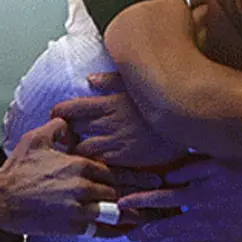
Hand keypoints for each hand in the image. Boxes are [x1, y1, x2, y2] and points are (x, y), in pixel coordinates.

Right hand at [0, 118, 116, 234]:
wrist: (0, 199)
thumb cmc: (16, 172)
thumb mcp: (36, 139)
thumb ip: (57, 127)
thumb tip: (67, 123)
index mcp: (78, 165)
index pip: (108, 171)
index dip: (107, 176)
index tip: (103, 181)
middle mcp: (83, 186)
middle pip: (112, 191)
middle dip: (110, 193)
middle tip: (107, 197)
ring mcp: (79, 208)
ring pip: (111, 210)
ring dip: (114, 211)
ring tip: (121, 214)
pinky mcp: (72, 227)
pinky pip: (102, 230)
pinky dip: (112, 230)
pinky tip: (119, 229)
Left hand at [51, 72, 184, 166]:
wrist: (184, 126)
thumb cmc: (160, 103)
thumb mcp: (136, 85)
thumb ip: (111, 81)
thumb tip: (89, 79)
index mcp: (108, 103)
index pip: (69, 108)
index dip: (59, 113)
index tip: (57, 116)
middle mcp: (108, 123)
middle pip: (71, 130)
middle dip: (64, 133)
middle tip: (64, 134)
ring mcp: (115, 142)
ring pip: (81, 150)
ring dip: (77, 150)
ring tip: (78, 149)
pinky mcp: (124, 159)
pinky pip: (99, 163)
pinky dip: (93, 162)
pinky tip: (95, 160)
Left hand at [119, 159, 241, 241]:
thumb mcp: (218, 163)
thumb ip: (191, 170)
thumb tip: (170, 177)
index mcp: (197, 194)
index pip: (160, 199)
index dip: (140, 202)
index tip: (124, 204)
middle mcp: (200, 216)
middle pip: (165, 226)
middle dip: (145, 230)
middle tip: (130, 234)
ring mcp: (212, 232)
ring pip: (178, 241)